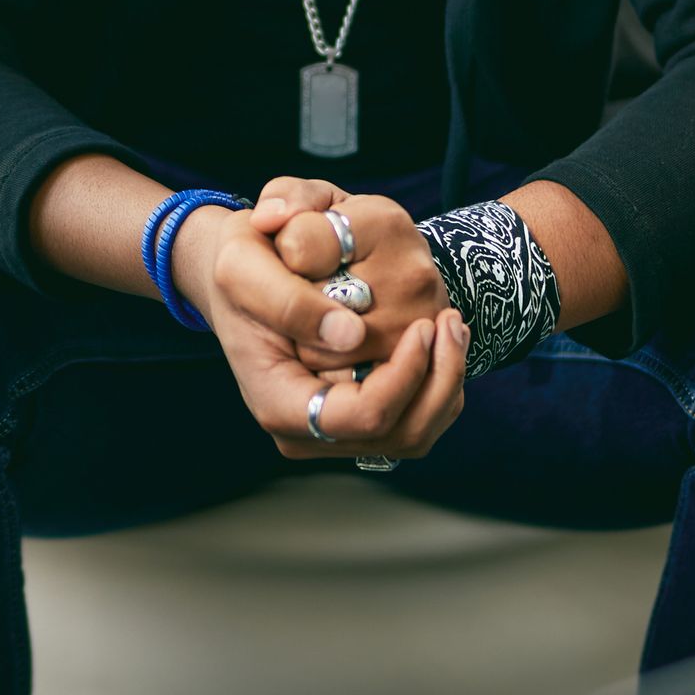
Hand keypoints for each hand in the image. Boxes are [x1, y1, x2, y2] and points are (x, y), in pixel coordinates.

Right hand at [168, 196, 468, 464]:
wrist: (244, 269)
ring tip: (452, 326)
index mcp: (277, 402)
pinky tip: (440, 338)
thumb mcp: (243, 261)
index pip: (362, 417)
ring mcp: (336, 425)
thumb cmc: (242, 261)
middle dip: (439, 378)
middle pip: (402, 433)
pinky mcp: (359, 410)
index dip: (402, 377)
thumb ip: (287, 299)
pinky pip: (417, 415)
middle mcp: (308, 430)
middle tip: (451, 321)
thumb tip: (349, 335)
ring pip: (417, 430)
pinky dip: (438, 381)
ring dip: (445, 381)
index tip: (421, 325)